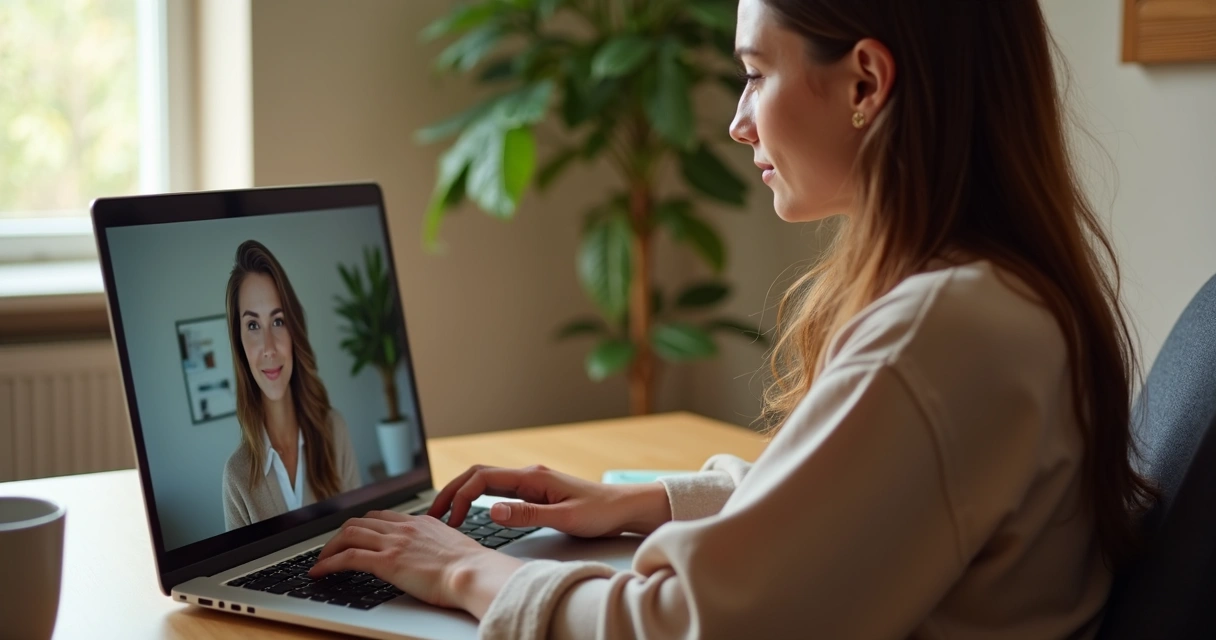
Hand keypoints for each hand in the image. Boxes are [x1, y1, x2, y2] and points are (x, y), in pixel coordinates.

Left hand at [308, 509, 517, 609]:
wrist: (474, 573)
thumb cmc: (471, 568)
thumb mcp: (453, 548)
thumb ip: (436, 546)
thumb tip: (432, 558)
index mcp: (421, 522)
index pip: (382, 517)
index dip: (363, 526)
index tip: (355, 537)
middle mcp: (405, 527)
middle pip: (361, 521)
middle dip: (341, 535)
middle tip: (332, 549)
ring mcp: (394, 542)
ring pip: (349, 534)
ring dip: (329, 548)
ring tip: (321, 562)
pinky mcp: (387, 561)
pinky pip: (347, 557)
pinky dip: (327, 563)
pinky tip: (319, 572)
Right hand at [427, 464, 672, 537]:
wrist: (624, 507)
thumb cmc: (600, 512)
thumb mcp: (565, 518)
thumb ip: (527, 514)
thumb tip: (492, 509)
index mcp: (532, 477)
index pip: (482, 479)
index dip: (460, 496)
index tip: (451, 519)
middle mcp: (528, 475)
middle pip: (477, 475)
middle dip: (452, 491)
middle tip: (434, 513)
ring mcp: (530, 482)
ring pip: (486, 481)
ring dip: (463, 493)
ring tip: (446, 514)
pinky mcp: (535, 491)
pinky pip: (497, 489)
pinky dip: (477, 497)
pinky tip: (472, 512)